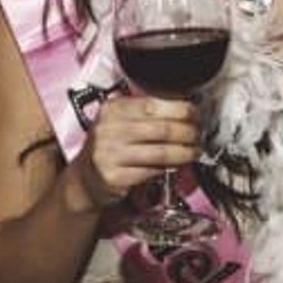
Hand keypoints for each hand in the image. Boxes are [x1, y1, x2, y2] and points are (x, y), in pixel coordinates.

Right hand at [71, 94, 197, 208]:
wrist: (84, 179)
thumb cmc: (108, 147)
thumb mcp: (118, 121)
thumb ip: (144, 112)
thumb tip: (183, 107)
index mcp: (112, 109)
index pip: (153, 104)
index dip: (180, 109)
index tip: (195, 113)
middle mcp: (108, 129)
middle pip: (161, 129)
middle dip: (187, 132)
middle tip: (198, 134)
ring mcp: (109, 154)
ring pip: (160, 152)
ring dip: (184, 153)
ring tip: (194, 151)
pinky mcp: (114, 177)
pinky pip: (151, 172)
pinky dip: (168, 169)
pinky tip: (175, 166)